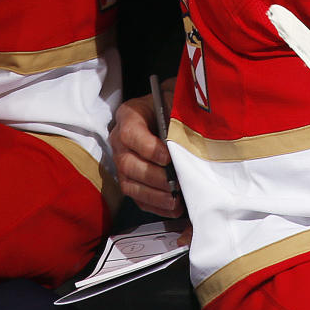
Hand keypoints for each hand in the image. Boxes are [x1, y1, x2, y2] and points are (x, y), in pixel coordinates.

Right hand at [109, 79, 183, 217]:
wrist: (162, 111)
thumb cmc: (168, 106)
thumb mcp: (172, 102)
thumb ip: (177, 116)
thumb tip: (190, 137)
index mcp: (129, 116)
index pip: (131, 134)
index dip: (148, 148)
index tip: (168, 158)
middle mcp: (119, 141)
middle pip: (128, 164)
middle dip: (154, 177)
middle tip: (175, 183)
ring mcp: (121, 162)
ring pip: (130, 184)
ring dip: (154, 196)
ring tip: (174, 200)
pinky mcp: (128, 179)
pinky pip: (137, 198)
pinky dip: (155, 206)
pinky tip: (172, 208)